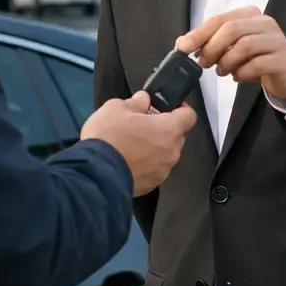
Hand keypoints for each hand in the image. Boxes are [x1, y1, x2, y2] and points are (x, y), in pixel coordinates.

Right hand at [80, 91, 196, 195]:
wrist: (95, 174)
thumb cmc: (109, 138)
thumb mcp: (117, 108)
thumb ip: (136, 102)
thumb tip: (144, 100)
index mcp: (169, 129)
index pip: (189, 115)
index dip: (180, 108)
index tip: (168, 107)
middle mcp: (171, 151)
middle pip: (176, 136)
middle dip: (162, 129)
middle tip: (142, 125)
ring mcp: (162, 171)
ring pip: (164, 154)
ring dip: (153, 149)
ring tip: (131, 145)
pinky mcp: (151, 185)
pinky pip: (153, 170)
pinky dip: (145, 165)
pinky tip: (127, 161)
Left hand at [177, 6, 285, 101]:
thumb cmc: (257, 56)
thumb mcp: (234, 46)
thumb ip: (211, 41)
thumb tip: (182, 43)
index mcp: (249, 14)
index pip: (220, 19)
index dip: (199, 33)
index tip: (183, 48)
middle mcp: (264, 22)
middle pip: (232, 29)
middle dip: (212, 47)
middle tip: (204, 63)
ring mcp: (276, 39)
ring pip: (245, 45)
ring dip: (227, 61)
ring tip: (221, 71)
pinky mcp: (283, 58)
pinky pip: (257, 64)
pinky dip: (242, 72)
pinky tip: (238, 77)